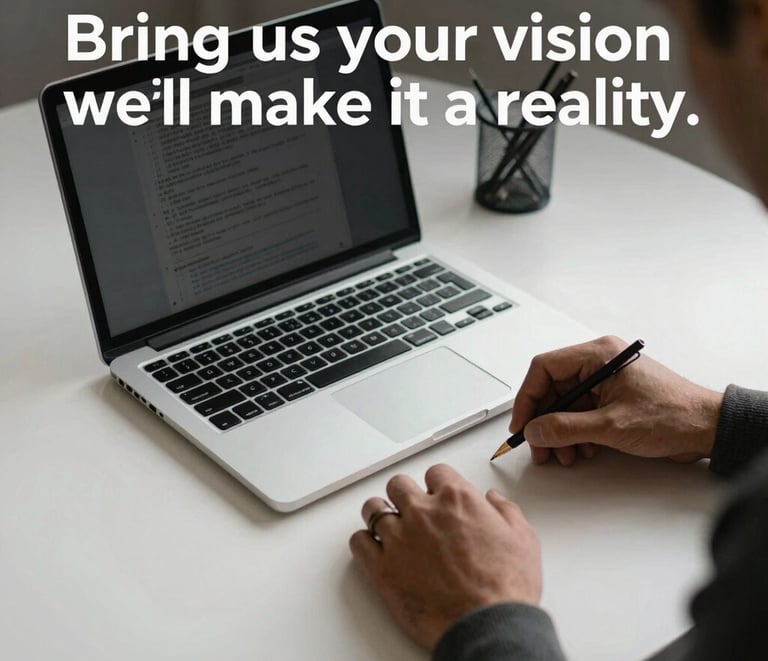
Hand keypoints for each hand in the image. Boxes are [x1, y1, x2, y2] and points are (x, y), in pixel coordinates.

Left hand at [349, 465, 540, 649]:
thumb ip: (505, 511)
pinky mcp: (383, 568)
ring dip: (380, 514)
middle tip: (410, 507)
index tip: (437, 493)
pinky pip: (358, 543)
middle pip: (398, 485)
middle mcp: (424, 513)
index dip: (437, 483)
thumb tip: (494, 501)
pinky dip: (364, 542)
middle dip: (404, 494)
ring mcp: (400, 539)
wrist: (488, 625)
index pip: (435, 472)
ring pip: (373, 509)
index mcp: (457, 499)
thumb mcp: (522, 538)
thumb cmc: (505, 587)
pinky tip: (373, 547)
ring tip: (387, 524)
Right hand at [511, 335, 723, 465]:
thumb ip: (566, 428)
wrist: (708, 429)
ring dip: (559, 431)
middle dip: (544, 421)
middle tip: (539, 446)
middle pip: (552, 389)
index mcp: (598, 355)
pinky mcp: (612, 399)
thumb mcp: (611, 425)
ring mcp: (606, 381)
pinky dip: (575, 433)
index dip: (527, 398)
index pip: (544, 368)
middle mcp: (599, 363)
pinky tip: (581, 451)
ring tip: (563, 455)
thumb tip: (535, 430)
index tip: (522, 424)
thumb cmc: (673, 415)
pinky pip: (581, 413)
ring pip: (565, 404)